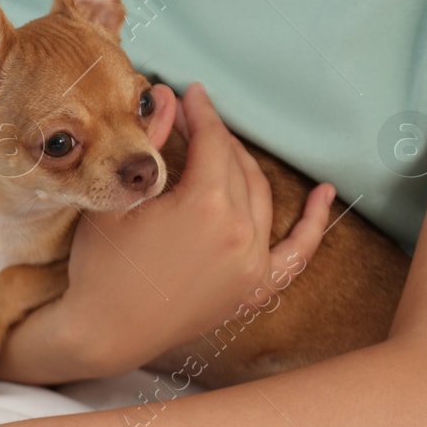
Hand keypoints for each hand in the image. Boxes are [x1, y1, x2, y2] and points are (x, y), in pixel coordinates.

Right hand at [50, 82, 333, 374]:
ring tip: (219, 149)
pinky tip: (326, 195)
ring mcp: (253, 262)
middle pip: (236, 164)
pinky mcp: (254, 287)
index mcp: (206, 206)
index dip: (198, 113)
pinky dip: (314, 223)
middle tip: (190, 119)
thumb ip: (147, 145)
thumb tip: (163, 99)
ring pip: (260, 195)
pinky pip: (297, 251)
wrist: (104, 332)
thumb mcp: (117, 200)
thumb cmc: (100, 267)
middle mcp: (240, 232)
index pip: (211, 142)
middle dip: (214, 137)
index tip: (188, 93)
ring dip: (241, 166)